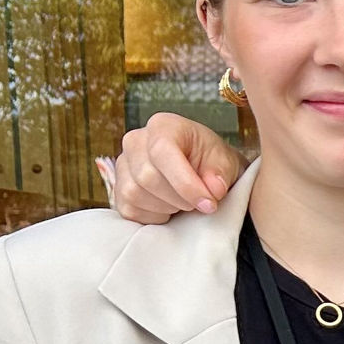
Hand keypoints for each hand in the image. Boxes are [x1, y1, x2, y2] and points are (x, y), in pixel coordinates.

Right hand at [109, 112, 244, 223]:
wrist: (203, 172)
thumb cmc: (211, 162)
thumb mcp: (226, 162)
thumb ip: (220, 174)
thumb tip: (214, 190)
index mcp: (163, 126)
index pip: (162, 152)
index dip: (185, 183)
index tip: (208, 203)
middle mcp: (135, 141)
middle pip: (147, 177)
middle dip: (179, 198)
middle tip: (200, 203)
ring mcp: (122, 165)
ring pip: (134, 194)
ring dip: (167, 208)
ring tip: (184, 201)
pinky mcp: (118, 190)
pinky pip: (130, 210)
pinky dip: (154, 217)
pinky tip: (170, 207)